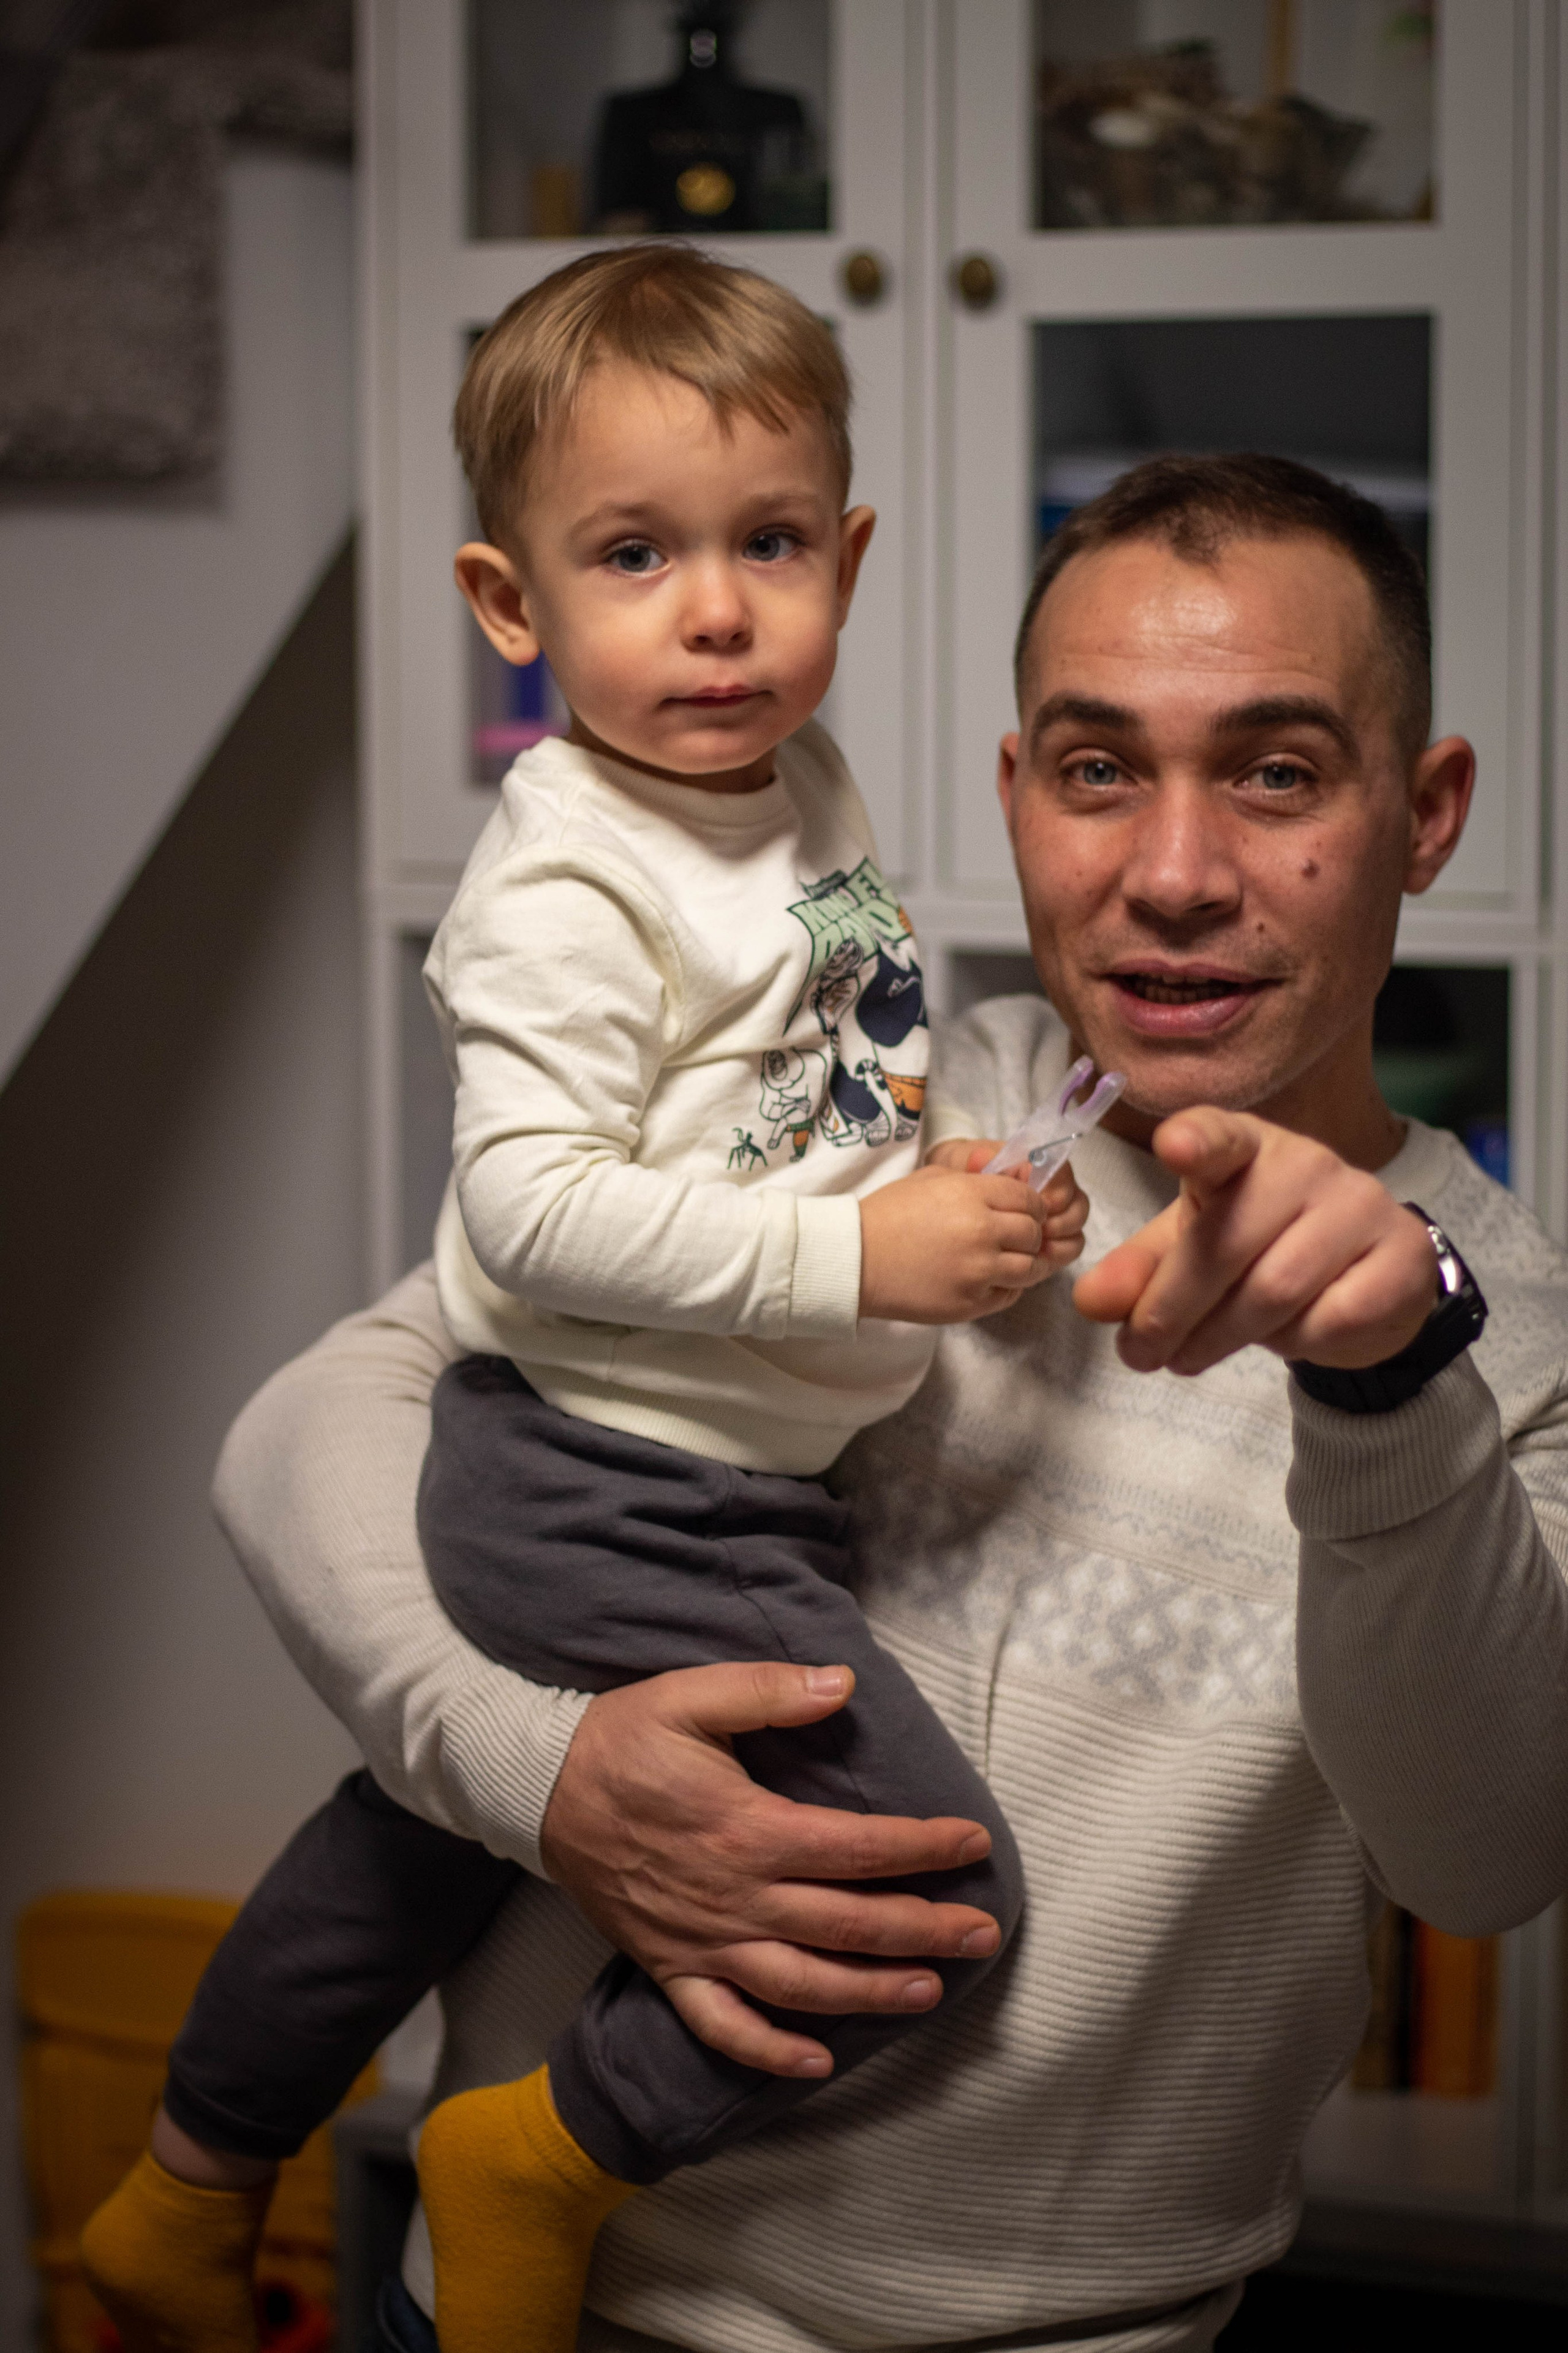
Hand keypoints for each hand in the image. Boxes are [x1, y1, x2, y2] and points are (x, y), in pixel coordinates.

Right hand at [538, 1661, 1004, 2076]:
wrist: (536, 1790)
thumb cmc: (621, 1737)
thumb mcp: (691, 1694)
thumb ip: (769, 1692)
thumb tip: (842, 1685)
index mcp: (747, 1828)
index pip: (859, 1846)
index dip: (924, 1846)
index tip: (974, 1842)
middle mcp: (734, 1896)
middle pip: (846, 1924)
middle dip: (923, 1930)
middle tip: (983, 1933)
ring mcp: (702, 1941)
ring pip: (801, 1984)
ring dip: (870, 1994)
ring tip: (929, 1994)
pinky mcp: (670, 1967)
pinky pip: (723, 2026)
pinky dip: (770, 2053)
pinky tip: (817, 2063)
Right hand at [859, 1152, 1084, 1322]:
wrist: (855, 1260)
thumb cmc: (888, 1214)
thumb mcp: (932, 1179)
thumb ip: (976, 1181)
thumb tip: (1011, 1186)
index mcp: (972, 1195)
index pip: (1029, 1199)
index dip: (1031, 1205)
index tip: (1023, 1212)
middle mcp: (982, 1232)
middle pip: (1033, 1233)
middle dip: (1029, 1233)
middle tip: (1016, 1237)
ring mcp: (978, 1271)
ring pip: (1030, 1267)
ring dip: (1025, 1263)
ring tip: (1008, 1261)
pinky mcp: (970, 1303)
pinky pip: (1009, 1295)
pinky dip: (1006, 1287)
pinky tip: (988, 1279)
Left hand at [1072, 1106, 1438, 1375]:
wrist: (1363, 1282)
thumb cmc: (1260, 1250)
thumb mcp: (1189, 1250)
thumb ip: (1139, 1273)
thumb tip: (1090, 1302)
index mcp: (1246, 1147)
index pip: (1221, 1136)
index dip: (1198, 1141)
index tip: (1173, 1147)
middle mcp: (1307, 1163)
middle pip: (1228, 1243)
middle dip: (1172, 1309)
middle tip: (1141, 1353)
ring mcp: (1362, 1205)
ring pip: (1276, 1288)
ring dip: (1221, 1336)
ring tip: (1191, 1356)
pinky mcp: (1401, 1256)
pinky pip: (1332, 1317)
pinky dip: (1295, 1343)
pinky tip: (1283, 1338)